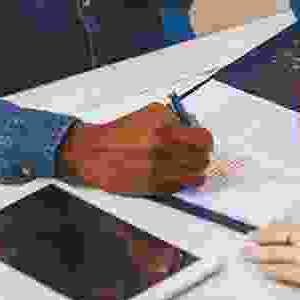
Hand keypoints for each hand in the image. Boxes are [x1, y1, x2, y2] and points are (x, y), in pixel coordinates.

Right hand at [58, 103, 213, 194]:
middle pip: (202, 158)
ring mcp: (159, 169)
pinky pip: (180, 186)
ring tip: (187, 166)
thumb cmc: (120, 133)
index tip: (203, 142)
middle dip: (201, 156)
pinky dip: (182, 181)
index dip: (205, 141)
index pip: (203, 139)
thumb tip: (193, 128)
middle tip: (197, 154)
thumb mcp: (150, 113)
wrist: (94, 152)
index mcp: (164, 128)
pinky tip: (174, 173)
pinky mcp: (153, 186)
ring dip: (195, 171)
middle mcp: (163, 148)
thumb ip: (174, 118)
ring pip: (195, 175)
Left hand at [241, 207, 299, 299]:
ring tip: (251, 260)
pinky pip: (291, 277)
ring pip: (279, 262)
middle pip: (276, 245)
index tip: (255, 233)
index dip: (266, 232)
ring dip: (263, 261)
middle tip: (245, 247)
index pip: (283, 229)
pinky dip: (278, 275)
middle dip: (258, 247)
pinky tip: (271, 274)